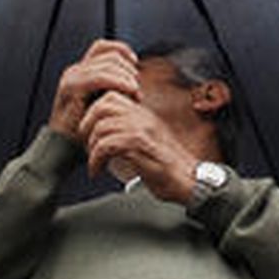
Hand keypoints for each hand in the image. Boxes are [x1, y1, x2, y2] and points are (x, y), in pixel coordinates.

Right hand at [48, 39, 139, 139]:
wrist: (63, 149)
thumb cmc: (87, 130)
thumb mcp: (103, 104)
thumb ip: (114, 88)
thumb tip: (137, 76)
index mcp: (81, 71)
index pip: (104, 47)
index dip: (123, 51)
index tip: (136, 66)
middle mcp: (74, 71)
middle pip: (110, 55)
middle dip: (128, 69)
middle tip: (137, 90)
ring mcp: (72, 79)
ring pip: (108, 64)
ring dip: (127, 76)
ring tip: (135, 94)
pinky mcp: (72, 89)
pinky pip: (100, 77)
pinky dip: (119, 81)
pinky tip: (130, 91)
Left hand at [78, 91, 197, 202]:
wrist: (192, 182)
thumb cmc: (168, 168)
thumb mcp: (148, 142)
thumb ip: (130, 132)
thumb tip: (104, 132)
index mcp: (144, 115)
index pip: (111, 97)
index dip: (94, 112)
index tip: (91, 133)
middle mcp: (144, 118)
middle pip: (103, 106)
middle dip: (87, 125)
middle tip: (86, 144)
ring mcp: (143, 131)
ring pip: (102, 127)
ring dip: (91, 147)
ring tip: (94, 162)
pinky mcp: (141, 148)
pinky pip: (107, 145)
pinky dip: (96, 160)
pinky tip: (97, 171)